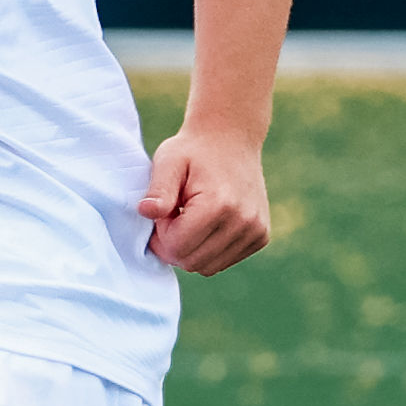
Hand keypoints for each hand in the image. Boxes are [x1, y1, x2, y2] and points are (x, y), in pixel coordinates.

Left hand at [136, 125, 271, 273]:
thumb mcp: (169, 161)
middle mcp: (244, 221)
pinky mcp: (260, 236)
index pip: (177, 247)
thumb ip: (158, 190)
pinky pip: (223, 261)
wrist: (231, 138)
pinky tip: (207, 223)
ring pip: (208, 267)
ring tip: (190, 218)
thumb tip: (145, 212)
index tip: (164, 211)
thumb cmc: (193, 151)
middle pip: (192, 262)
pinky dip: (209, 249)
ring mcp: (256, 231)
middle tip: (174, 215)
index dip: (162, 234)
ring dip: (191, 249)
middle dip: (174, 245)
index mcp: (220, 205)